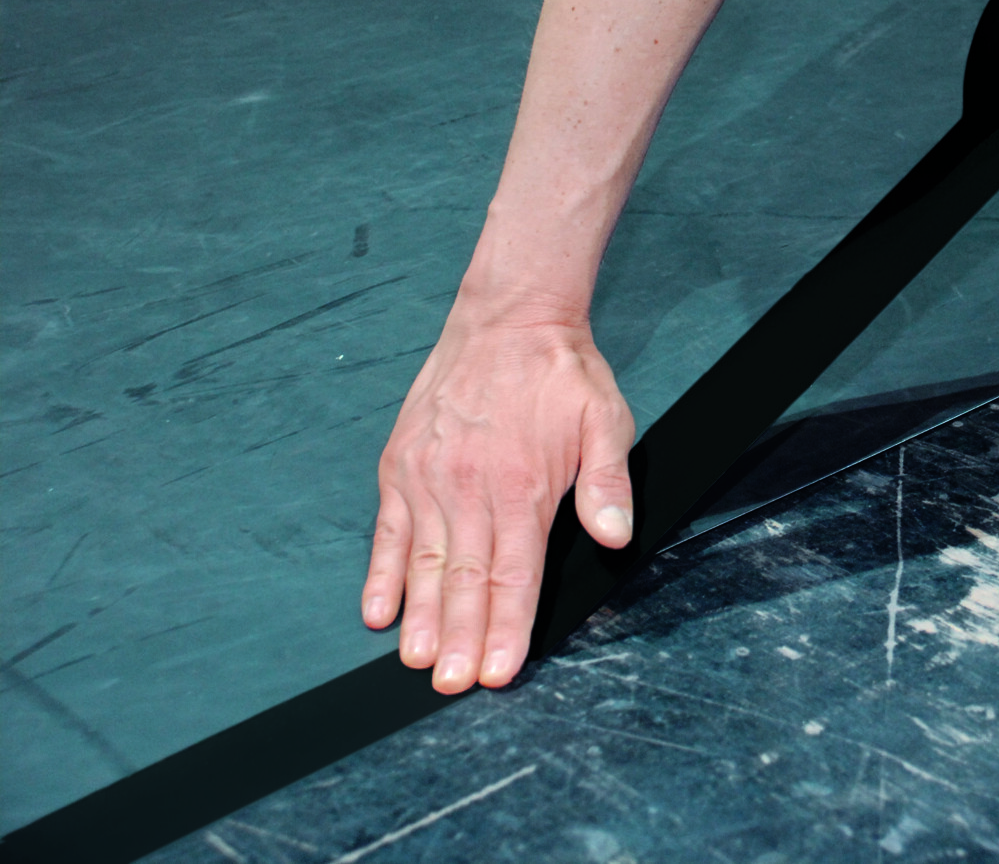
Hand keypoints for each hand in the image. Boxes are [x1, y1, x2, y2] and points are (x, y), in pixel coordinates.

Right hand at [361, 298, 634, 692]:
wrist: (508, 316)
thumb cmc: (560, 373)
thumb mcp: (606, 419)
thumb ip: (608, 483)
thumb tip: (615, 536)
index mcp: (522, 484)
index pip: (513, 575)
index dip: (507, 628)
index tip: (498, 673)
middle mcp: (469, 486)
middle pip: (465, 579)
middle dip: (461, 639)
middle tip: (452, 686)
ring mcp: (428, 476)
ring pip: (423, 563)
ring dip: (421, 618)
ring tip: (419, 662)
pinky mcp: (400, 464)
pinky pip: (386, 531)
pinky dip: (380, 574)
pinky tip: (378, 613)